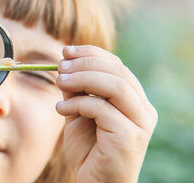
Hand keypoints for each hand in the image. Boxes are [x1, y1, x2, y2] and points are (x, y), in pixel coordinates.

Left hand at [55, 45, 156, 182]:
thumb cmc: (89, 150)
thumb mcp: (79, 113)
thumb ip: (77, 90)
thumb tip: (65, 63)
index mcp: (134, 100)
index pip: (117, 66)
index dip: (91, 53)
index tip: (66, 51)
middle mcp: (142, 110)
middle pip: (117, 71)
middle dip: (85, 64)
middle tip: (60, 67)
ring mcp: (139, 124)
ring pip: (115, 86)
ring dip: (83, 79)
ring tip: (59, 82)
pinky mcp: (129, 137)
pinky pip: (103, 109)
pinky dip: (78, 104)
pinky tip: (61, 110)